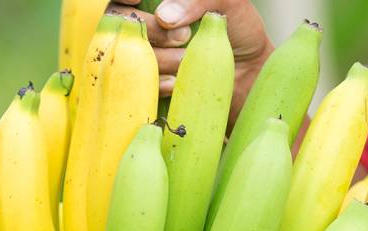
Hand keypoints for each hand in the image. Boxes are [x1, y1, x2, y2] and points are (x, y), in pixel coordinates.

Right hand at [108, 0, 273, 113]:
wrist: (247, 72)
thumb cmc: (236, 28)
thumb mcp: (225, 3)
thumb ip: (196, 0)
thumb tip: (165, 17)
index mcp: (159, 3)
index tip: (136, 0)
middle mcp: (144, 26)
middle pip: (121, 23)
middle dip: (151, 29)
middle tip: (184, 36)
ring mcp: (143, 56)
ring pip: (129, 55)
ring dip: (160, 58)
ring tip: (187, 60)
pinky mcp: (148, 84)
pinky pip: (138, 85)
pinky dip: (157, 83)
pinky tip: (176, 81)